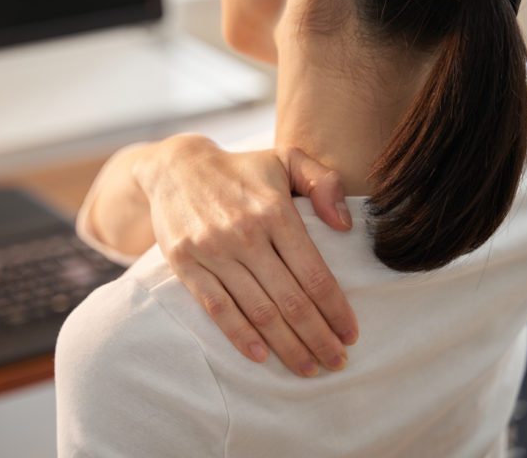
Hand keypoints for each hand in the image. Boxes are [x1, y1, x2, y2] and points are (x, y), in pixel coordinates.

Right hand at [134, 134, 358, 377]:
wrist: (175, 167)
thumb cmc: (240, 168)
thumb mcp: (286, 158)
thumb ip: (323, 182)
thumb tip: (344, 225)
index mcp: (274, 211)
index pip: (313, 272)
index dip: (336, 309)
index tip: (351, 334)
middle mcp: (245, 234)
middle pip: (290, 299)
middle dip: (318, 337)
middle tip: (338, 361)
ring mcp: (214, 251)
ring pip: (257, 310)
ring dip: (286, 345)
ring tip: (308, 367)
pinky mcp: (187, 265)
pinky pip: (217, 307)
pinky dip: (239, 335)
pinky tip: (260, 356)